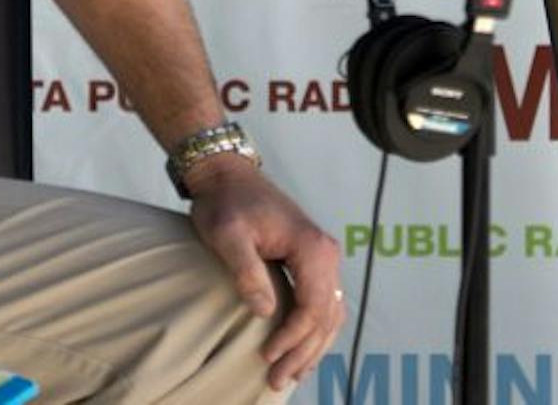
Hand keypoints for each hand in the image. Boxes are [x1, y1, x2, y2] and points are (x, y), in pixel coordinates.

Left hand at [186, 156, 344, 389]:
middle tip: (277, 380)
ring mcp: (322, 257)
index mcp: (311, 247)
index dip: (293, 337)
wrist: (229, 176)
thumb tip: (265, 310)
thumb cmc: (226, 203)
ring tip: (291, 375)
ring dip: (313, 346)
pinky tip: (301, 349)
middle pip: (326, 315)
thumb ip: (247, 271)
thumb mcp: (228, 235)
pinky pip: (324, 303)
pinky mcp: (312, 261)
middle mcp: (325, 252)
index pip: (313, 306)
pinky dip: (316, 330)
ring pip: (331, 313)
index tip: (267, 357)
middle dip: (303, 351)